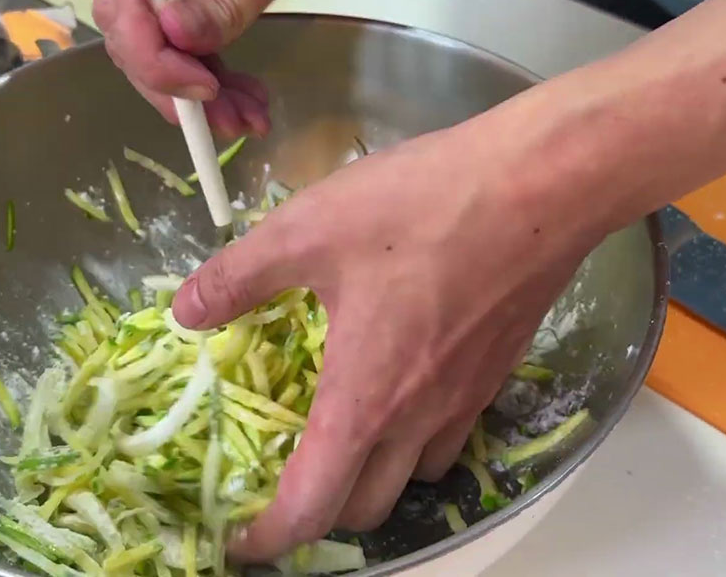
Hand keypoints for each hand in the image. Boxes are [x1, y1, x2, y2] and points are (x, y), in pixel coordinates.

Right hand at [92, 0, 373, 135]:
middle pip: (136, 32)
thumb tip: (175, 39)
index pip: (125, 5)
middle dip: (178, 86)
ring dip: (200, 88)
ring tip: (249, 119)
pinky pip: (188, 31)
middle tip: (232, 123)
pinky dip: (213, 67)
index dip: (154, 60)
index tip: (202, 92)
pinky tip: (246, 96)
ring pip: (162, 41)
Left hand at [170, 96, 608, 561]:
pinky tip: (401, 383)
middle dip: (318, 512)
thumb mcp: (306, 230)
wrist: (540, 185)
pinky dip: (415, 438)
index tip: (242, 539)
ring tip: (342, 435)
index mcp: (363, 400)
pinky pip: (450, 434)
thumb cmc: (419, 208)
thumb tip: (185, 312)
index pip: (312, 507)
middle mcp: (417, 419)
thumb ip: (238, 276)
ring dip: (372, 477)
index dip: (270, 538)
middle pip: (365, 509)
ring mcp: (465, 400)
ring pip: (413, 477)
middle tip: (285, 479)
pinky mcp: (496, 372)